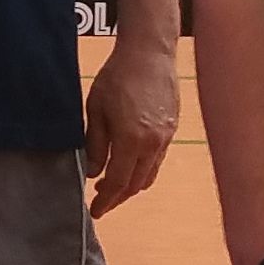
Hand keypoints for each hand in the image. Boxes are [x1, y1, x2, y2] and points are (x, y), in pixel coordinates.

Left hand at [82, 40, 180, 212]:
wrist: (149, 54)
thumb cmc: (117, 78)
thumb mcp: (96, 110)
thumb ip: (94, 145)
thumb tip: (92, 173)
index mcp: (131, 140)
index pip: (119, 182)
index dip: (106, 200)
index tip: (95, 210)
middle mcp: (152, 144)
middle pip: (136, 184)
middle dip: (118, 197)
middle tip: (101, 201)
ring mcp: (165, 138)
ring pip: (149, 175)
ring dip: (131, 186)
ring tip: (112, 186)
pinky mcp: (171, 130)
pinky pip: (157, 160)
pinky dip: (143, 170)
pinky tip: (129, 165)